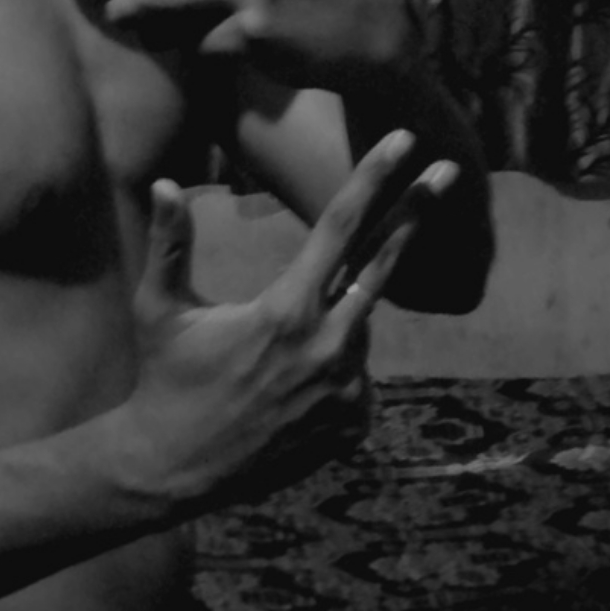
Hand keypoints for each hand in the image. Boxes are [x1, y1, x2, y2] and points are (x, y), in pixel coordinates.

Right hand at [110, 130, 460, 511]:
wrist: (175, 469)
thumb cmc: (165, 379)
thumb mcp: (160, 308)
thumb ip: (170, 243)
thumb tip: (166, 183)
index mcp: (286, 309)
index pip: (341, 226)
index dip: (374, 178)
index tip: (402, 142)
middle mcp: (328, 345)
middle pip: (383, 262)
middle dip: (417, 210)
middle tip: (450, 170)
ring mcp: (348, 389)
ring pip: (360, 323)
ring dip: (336, 317)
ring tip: (277, 354)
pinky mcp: (353, 424)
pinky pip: (356, 375)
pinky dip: (334, 366)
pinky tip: (288, 389)